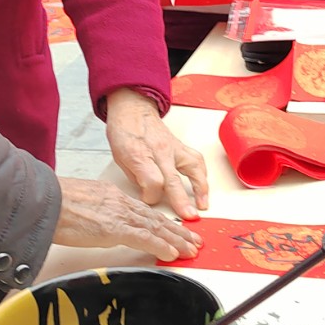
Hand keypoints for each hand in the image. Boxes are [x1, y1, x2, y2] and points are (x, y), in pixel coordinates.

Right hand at [52, 175, 201, 260]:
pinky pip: (144, 238)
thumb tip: (98, 222)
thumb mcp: (82, 204)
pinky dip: (160, 246)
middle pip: (156, 219)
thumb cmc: (55, 204)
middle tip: (194, 241)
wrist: (45, 202)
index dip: (163, 222)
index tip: (175, 229)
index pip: (144, 211)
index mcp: (113, 197)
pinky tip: (172, 253)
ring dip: (176, 240)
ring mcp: (119, 215)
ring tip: (191, 249)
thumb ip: (96, 212)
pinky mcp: (115, 228)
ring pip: (156, 228)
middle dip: (177, 231)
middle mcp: (121, 204)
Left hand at [105, 89, 210, 218]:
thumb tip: (149, 196)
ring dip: (200, 187)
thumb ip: (136, 179)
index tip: (150, 201)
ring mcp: (173, 148)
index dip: (151, 197)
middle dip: (182, 200)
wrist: (133, 109)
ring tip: (203, 204)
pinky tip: (203, 186)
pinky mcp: (181, 146)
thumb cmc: (124, 132)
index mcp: (139, 156)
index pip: (152, 182)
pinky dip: (202, 174)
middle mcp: (159, 152)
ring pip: (193, 167)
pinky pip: (196, 160)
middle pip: (173, 179)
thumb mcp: (120, 159)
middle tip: (190, 216)